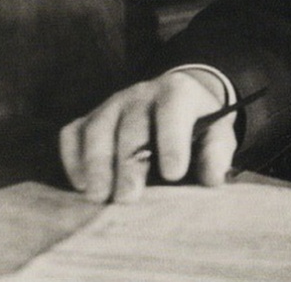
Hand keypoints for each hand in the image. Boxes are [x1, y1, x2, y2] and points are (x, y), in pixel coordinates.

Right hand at [59, 69, 234, 202]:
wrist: (176, 101)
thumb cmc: (197, 124)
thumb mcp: (217, 133)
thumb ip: (217, 153)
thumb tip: (213, 179)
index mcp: (178, 92)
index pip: (173, 111)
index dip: (172, 142)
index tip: (174, 175)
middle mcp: (141, 93)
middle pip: (131, 126)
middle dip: (129, 163)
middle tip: (128, 198)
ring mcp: (111, 104)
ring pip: (97, 129)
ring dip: (96, 165)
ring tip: (99, 196)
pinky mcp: (89, 119)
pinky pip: (73, 134)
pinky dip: (73, 158)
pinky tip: (82, 184)